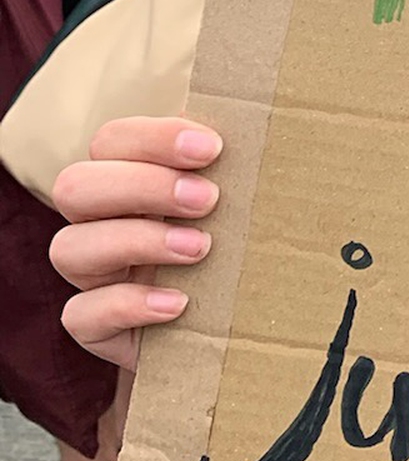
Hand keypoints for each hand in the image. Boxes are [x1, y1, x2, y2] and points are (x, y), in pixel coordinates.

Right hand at [48, 118, 222, 370]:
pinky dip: (128, 305)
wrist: (235, 330)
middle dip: (142, 186)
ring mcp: (93, 277)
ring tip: (199, 249)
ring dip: (136, 240)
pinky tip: (178, 303)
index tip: (212, 149)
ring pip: (68, 248)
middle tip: (208, 199)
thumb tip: (289, 130)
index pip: (112, 141)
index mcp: (130, 179)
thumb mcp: (242, 207)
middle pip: (76, 187)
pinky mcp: (96, 328)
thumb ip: (245, 170)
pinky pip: (81, 315)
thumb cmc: (240, 251)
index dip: (153, 138)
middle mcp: (100, 223)